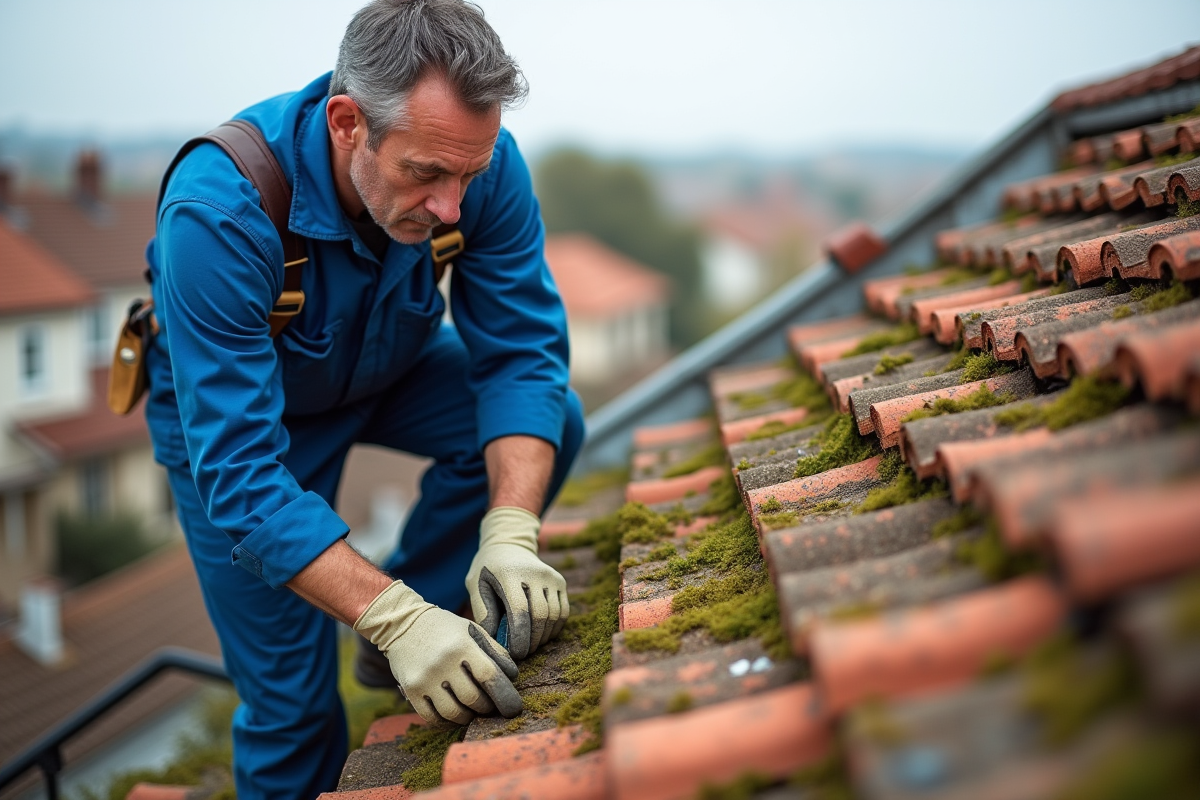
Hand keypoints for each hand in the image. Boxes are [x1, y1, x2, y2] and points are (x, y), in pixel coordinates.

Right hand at [353, 581, 521, 725]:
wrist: (402, 624)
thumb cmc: (444, 628)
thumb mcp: (471, 630)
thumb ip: (494, 651)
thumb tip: (513, 677)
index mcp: (462, 645)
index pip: (489, 676)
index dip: (505, 695)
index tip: (514, 707)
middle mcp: (443, 662)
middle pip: (473, 698)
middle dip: (487, 708)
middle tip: (491, 707)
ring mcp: (425, 678)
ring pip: (453, 712)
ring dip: (468, 717)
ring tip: (473, 711)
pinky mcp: (411, 690)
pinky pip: (432, 718)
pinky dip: (447, 722)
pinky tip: (454, 715)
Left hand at [466, 507, 569, 658]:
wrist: (509, 544)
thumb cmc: (487, 569)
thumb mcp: (476, 584)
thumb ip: (482, 610)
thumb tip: (494, 639)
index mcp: (510, 573)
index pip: (519, 611)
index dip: (519, 636)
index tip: (514, 653)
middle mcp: (535, 573)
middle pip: (540, 616)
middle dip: (532, 640)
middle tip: (522, 653)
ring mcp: (550, 576)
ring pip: (554, 616)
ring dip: (543, 637)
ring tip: (530, 645)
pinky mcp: (560, 581)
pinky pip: (563, 611)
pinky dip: (554, 628)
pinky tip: (542, 635)